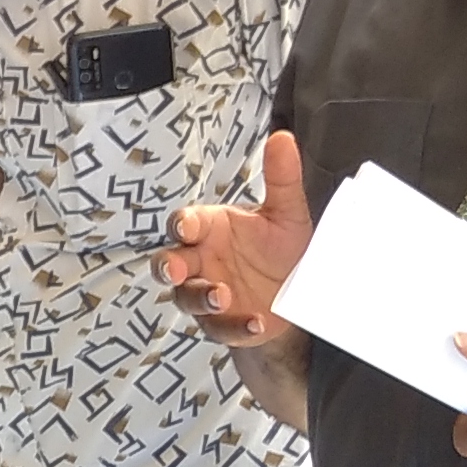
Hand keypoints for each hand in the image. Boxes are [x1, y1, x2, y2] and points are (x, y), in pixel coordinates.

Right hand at [159, 131, 311, 347]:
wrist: (298, 294)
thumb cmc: (282, 249)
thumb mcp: (287, 213)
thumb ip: (281, 178)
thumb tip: (283, 137)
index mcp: (210, 229)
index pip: (185, 222)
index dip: (182, 224)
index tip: (187, 226)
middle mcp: (201, 261)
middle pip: (168, 263)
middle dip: (169, 266)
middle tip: (178, 268)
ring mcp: (206, 293)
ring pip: (185, 297)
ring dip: (199, 297)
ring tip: (222, 295)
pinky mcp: (222, 324)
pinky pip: (219, 328)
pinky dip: (234, 326)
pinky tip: (254, 322)